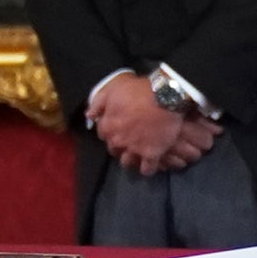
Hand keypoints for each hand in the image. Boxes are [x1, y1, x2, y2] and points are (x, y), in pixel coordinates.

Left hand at [90, 78, 208, 175]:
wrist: (166, 97)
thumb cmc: (139, 90)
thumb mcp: (113, 89)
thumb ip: (99, 102)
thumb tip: (89, 115)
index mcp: (108, 125)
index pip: (102, 133)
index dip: (109, 130)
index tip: (115, 127)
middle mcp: (118, 140)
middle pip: (113, 149)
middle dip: (118, 146)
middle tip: (126, 142)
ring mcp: (135, 149)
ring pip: (128, 161)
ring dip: (130, 159)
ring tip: (136, 157)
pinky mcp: (152, 154)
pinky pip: (147, 168)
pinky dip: (148, 168)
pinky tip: (149, 166)